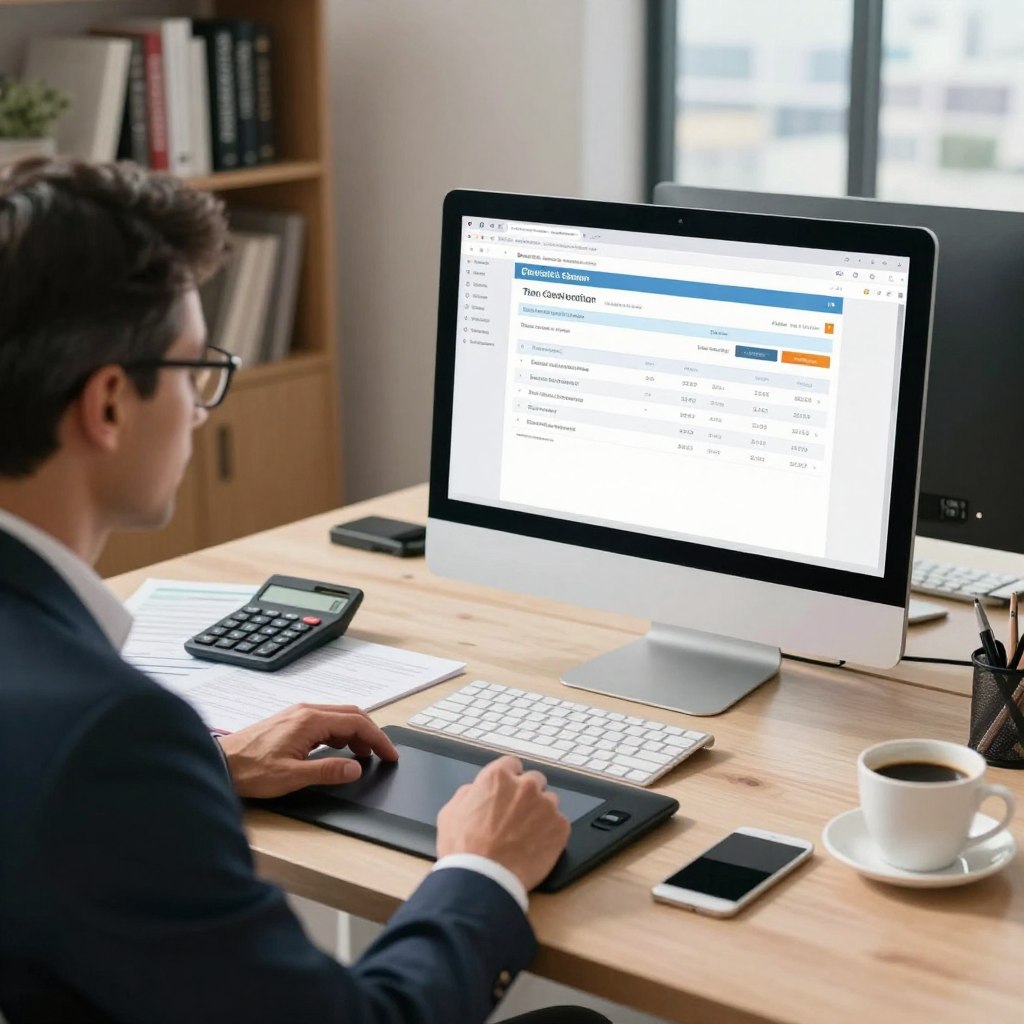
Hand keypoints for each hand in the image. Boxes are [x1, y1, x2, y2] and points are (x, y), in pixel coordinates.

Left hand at [217, 704, 398, 798]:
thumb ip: (327, 771)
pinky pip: (325, 721)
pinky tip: (339, 749)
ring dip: (355, 734)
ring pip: (338, 717)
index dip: (378, 739)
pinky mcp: (291, 721)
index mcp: (310, 720)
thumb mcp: (292, 776)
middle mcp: (306, 711)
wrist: (220, 763)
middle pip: (351, 715)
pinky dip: (340, 733)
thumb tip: (356, 767)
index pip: (356, 722)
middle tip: (383, 754)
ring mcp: (298, 714)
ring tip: (362, 756)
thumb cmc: (251, 770)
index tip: (390, 754)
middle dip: (371, 734)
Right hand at [436, 755, 570, 891]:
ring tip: (526, 835)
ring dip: (540, 813)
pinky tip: (535, 847)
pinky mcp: (560, 827)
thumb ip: (469, 794)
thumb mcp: (450, 812)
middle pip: (534, 780)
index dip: (509, 778)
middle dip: (527, 794)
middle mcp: (525, 786)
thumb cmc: (464, 849)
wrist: (483, 879)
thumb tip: (476, 791)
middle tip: (517, 815)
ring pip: (549, 802)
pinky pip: (559, 824)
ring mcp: (545, 806)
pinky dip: (550, 833)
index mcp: (498, 777)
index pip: (512, 764)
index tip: (508, 790)